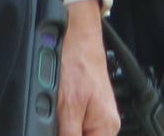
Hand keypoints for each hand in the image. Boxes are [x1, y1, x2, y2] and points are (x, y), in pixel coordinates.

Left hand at [56, 2, 120, 134]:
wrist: (78, 36)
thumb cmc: (77, 64)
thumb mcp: (68, 107)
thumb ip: (67, 134)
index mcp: (106, 127)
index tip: (58, 129)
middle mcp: (107, 123)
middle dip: (65, 131)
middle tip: (56, 117)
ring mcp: (99, 114)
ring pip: (79, 132)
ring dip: (64, 127)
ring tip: (59, 108)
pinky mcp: (90, 107)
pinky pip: (78, 124)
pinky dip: (66, 120)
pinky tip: (60, 108)